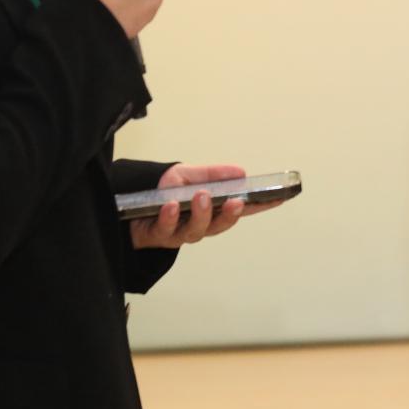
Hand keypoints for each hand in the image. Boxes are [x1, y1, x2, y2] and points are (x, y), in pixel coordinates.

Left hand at [129, 163, 284, 249]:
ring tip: (201, 197)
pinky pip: (165, 229)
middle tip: (235, 202)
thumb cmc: (162, 191)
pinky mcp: (158, 236)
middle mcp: (199, 225)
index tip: (280, 198)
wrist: (128, 203)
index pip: (241, 209)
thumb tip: (240, 172)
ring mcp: (179, 233)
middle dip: (229, 215)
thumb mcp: (188, 175)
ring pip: (195, 231)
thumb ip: (212, 175)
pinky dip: (169, 217)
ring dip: (200, 214)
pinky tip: (171, 206)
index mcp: (211, 210)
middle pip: (219, 226)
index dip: (261, 206)